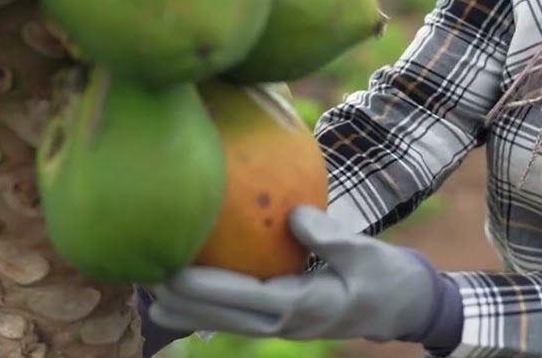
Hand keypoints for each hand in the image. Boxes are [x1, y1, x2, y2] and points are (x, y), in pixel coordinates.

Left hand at [149, 206, 436, 342]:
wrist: (401, 306)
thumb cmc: (383, 275)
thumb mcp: (363, 250)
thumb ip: (328, 235)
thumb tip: (292, 214)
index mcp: (300, 306)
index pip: (240, 298)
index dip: (200, 287)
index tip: (168, 268)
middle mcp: (281, 323)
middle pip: (216, 319)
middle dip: (177, 301)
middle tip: (140, 272)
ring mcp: (277, 327)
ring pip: (218, 324)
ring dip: (183, 309)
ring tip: (146, 286)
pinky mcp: (276, 320)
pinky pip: (232, 317)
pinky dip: (203, 306)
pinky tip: (179, 289)